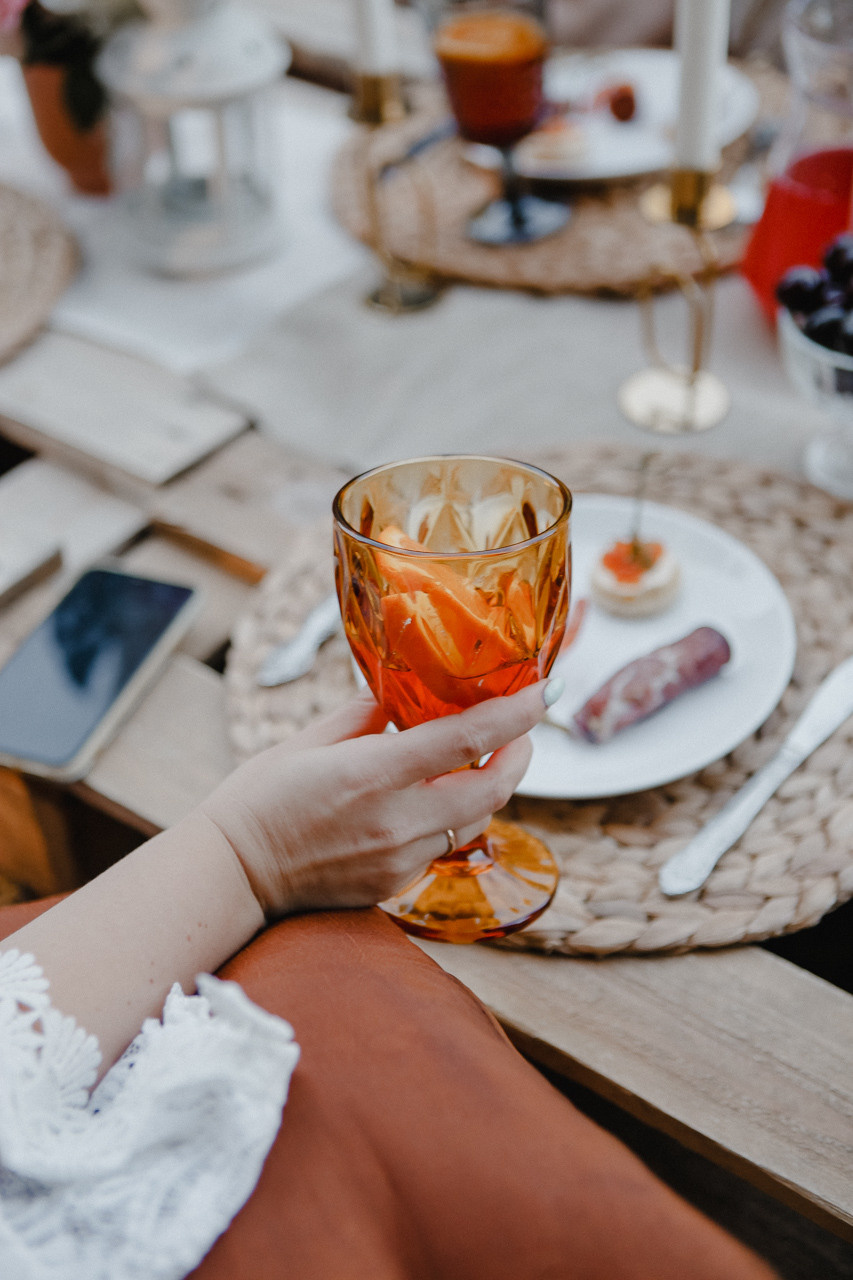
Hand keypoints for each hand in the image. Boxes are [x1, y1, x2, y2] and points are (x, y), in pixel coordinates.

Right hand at [199, 682, 552, 918]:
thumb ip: (366, 713)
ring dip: (487, 787)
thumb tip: (403, 693)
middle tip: (522, 731)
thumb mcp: (308, 738)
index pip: (468, 739)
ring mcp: (398, 859)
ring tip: (478, 760)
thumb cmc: (260, 797)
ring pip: (474, 820)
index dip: (516, 713)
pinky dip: (449, 817)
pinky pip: (441, 846)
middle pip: (494, 789)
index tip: (544, 690)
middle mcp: (396, 821)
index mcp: (374, 773)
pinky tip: (429, 799)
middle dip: (521, 756)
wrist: (231, 872)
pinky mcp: (393, 885)